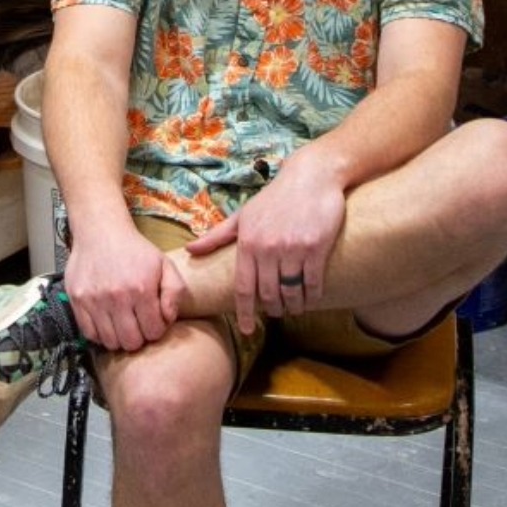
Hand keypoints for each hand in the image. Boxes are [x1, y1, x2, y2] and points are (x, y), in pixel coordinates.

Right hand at [65, 213, 182, 353]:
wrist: (101, 231)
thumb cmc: (134, 249)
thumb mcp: (164, 264)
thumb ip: (175, 292)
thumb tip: (169, 318)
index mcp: (141, 289)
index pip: (153, 332)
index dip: (156, 330)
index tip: (153, 321)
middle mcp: (117, 297)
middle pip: (131, 342)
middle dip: (139, 338)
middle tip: (138, 326)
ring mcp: (94, 300)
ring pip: (110, 342)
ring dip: (119, 338)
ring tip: (123, 324)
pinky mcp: (77, 300)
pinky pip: (89, 334)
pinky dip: (100, 334)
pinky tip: (107, 322)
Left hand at [186, 155, 346, 335]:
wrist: (311, 177)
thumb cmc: (275, 198)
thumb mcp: (243, 215)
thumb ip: (217, 235)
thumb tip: (190, 249)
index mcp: (247, 243)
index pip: (243, 288)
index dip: (244, 312)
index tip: (246, 329)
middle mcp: (268, 248)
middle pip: (268, 294)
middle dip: (273, 309)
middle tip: (276, 313)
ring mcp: (293, 249)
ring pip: (291, 291)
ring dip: (293, 306)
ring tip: (294, 307)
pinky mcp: (316, 247)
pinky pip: (312, 283)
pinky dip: (311, 296)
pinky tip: (311, 298)